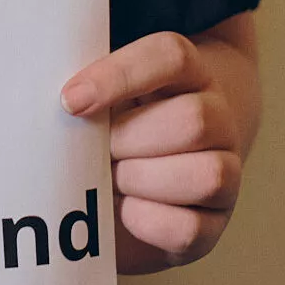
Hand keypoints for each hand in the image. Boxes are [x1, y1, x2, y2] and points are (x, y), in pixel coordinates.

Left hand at [60, 14, 260, 273]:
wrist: (150, 169)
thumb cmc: (117, 121)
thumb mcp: (106, 94)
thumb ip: (87, 88)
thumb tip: (59, 100)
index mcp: (189, 74)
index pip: (172, 56)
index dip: (120, 75)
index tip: (70, 100)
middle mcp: (217, 118)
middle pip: (192, 120)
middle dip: (128, 140)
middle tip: (94, 149)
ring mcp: (225, 170)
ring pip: (206, 174)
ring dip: (141, 179)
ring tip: (109, 178)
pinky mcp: (214, 222)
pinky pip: (191, 227)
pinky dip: (146, 220)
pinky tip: (122, 208)